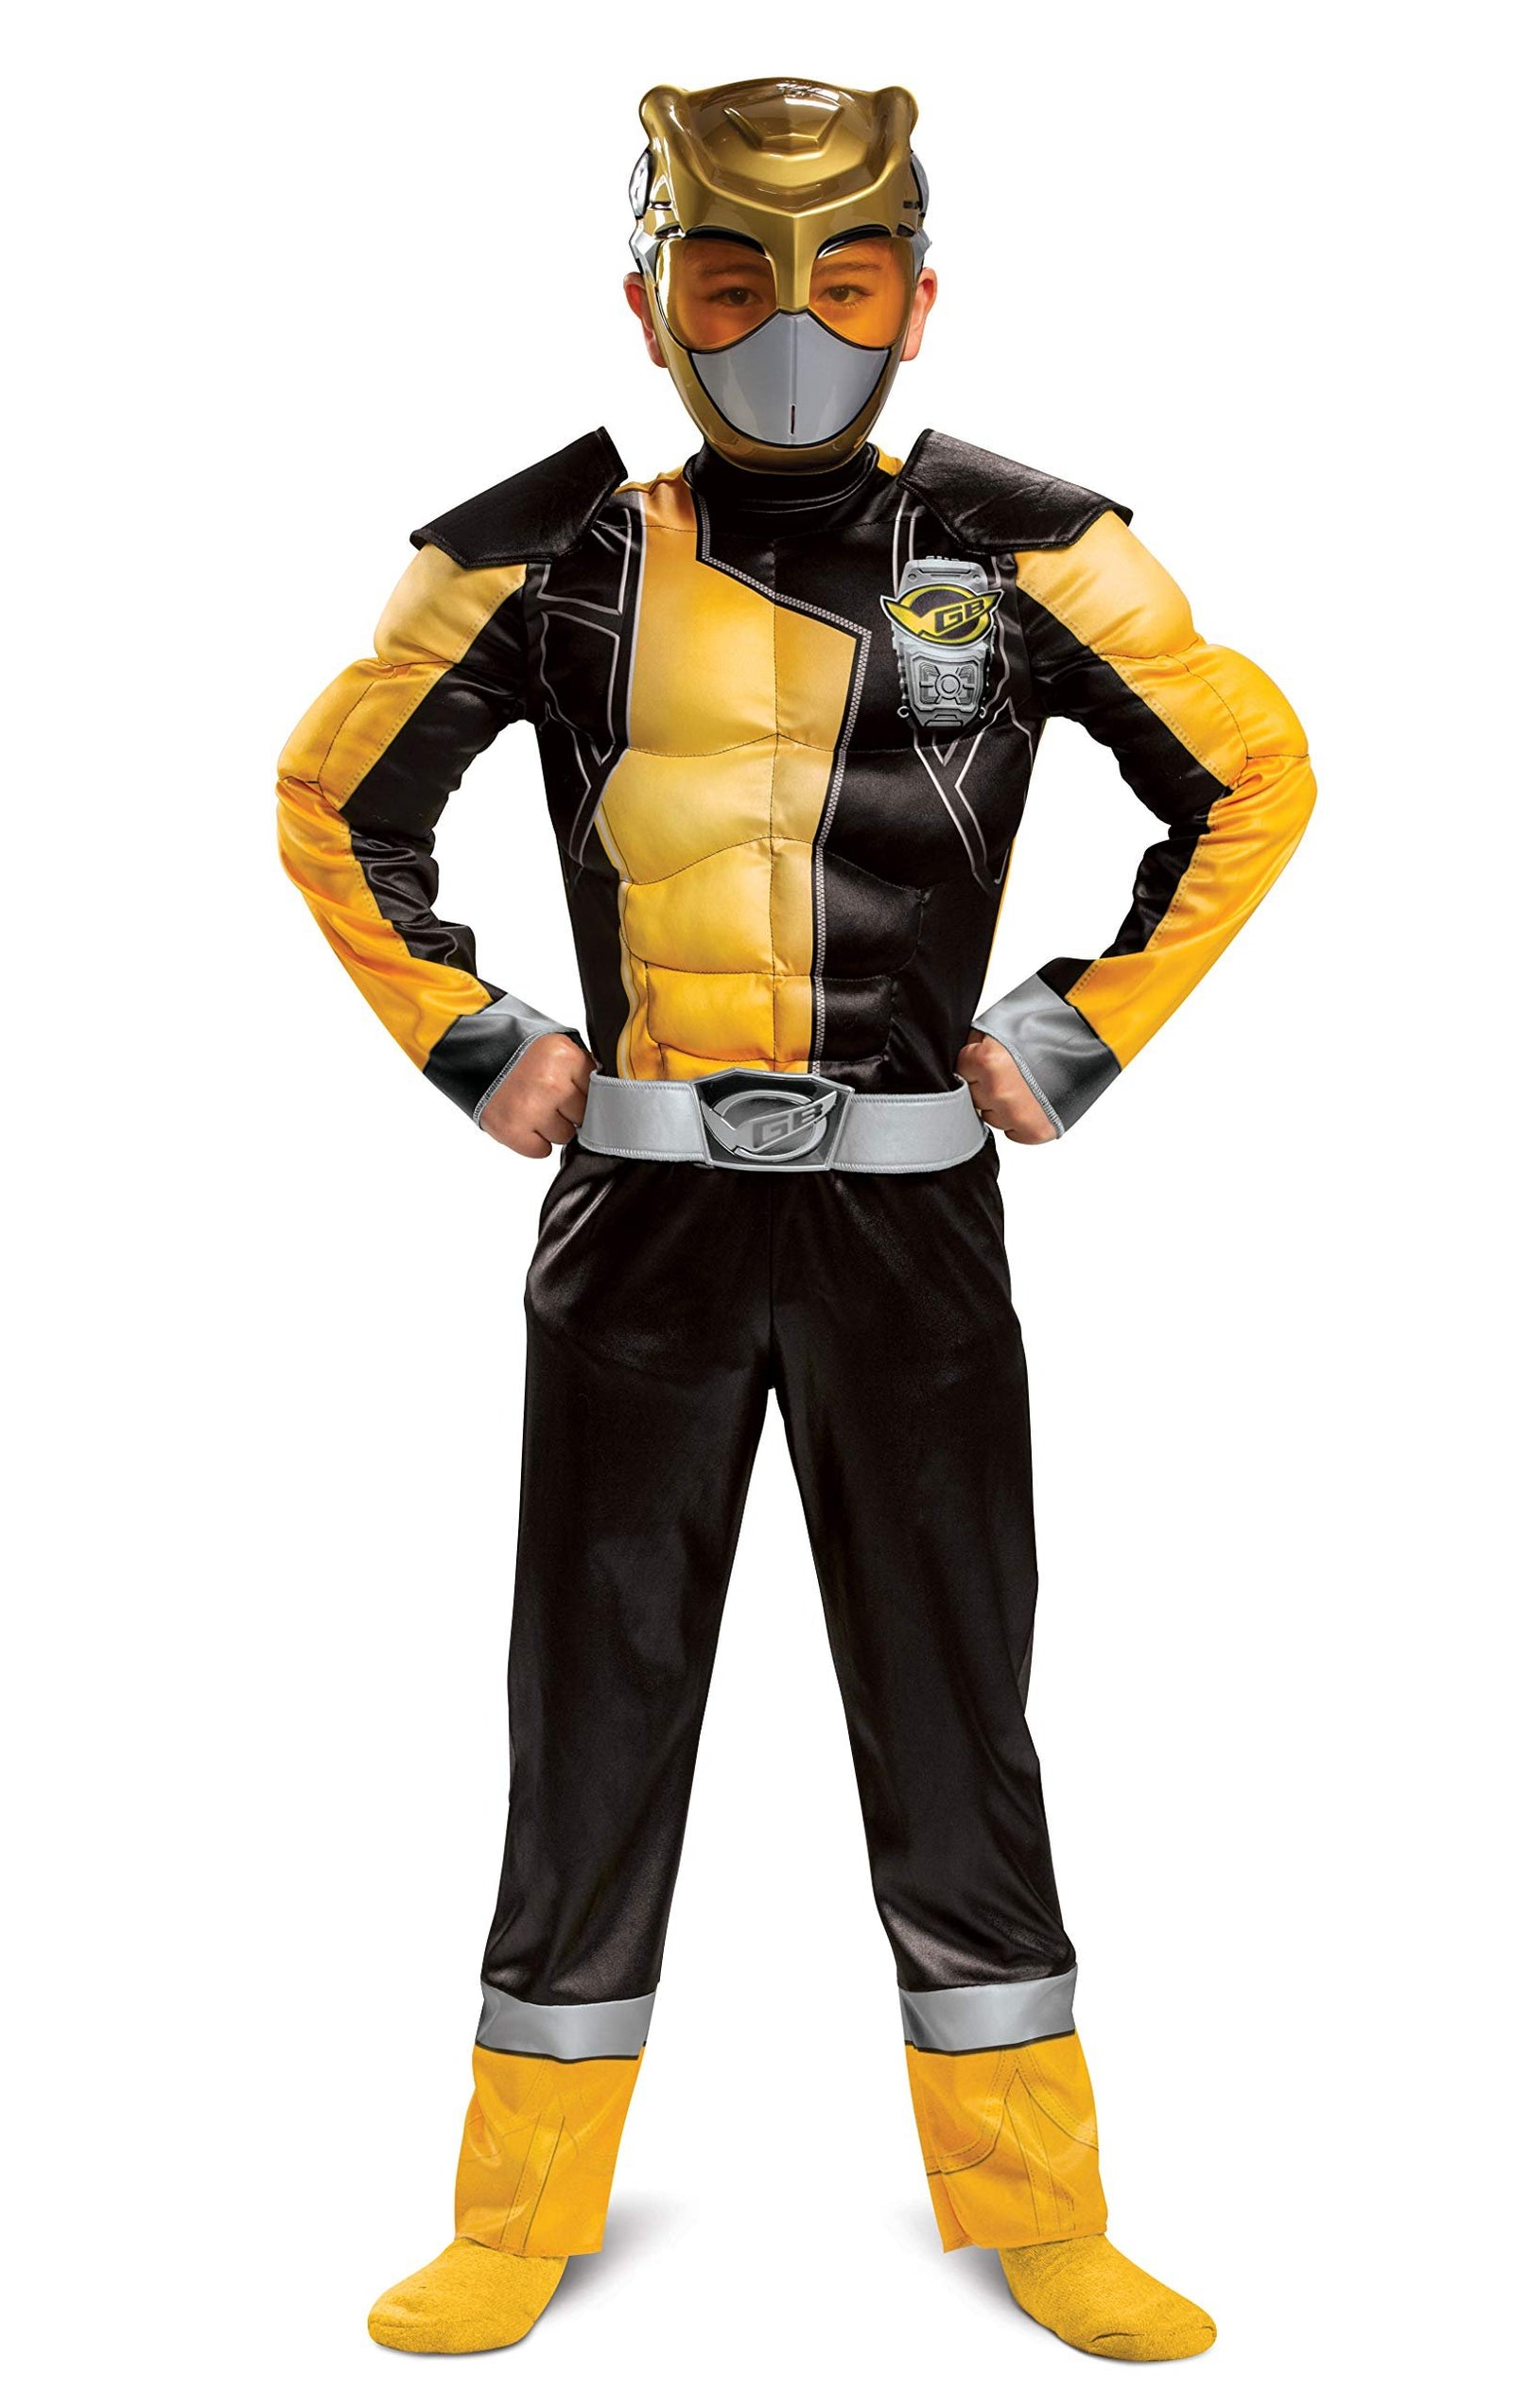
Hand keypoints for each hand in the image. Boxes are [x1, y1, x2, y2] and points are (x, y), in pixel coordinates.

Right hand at [479, 1034, 592, 1157]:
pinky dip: (533, 1142)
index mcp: (566, 1056)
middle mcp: (551, 1083)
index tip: (571, 1088)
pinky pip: (540, 1150)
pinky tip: (523, 1121)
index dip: (583, 1092)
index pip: (598, 1093)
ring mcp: (530, 1108)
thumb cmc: (517, 1050)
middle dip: (569, 1111)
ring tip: (532, 1106)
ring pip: (564, 1136)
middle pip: (583, 1117)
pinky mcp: (510, 1129)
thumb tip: (609, 1097)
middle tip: (547, 1097)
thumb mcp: (555, 1046)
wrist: (470, 1051)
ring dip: (551, 1127)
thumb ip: (581, 1069)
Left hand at [957, 1031, 1057, 1144]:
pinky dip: (1018, 1120)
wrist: (1092, 1035)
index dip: (974, 1061)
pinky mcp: (1037, 1131)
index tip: (991, 1056)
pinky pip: (1012, 1133)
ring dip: (1002, 1103)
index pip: (961, 1070)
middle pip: (974, 1096)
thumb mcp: (1002, 1024)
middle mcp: (1000, 1092)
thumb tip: (962, 1063)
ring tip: (1025, 1083)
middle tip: (1011, 1069)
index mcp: (987, 1062)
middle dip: (986, 1084)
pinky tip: (1031, 1100)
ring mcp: (1018, 1114)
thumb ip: (977, 1046)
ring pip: (991, 1116)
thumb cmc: (1049, 1023)